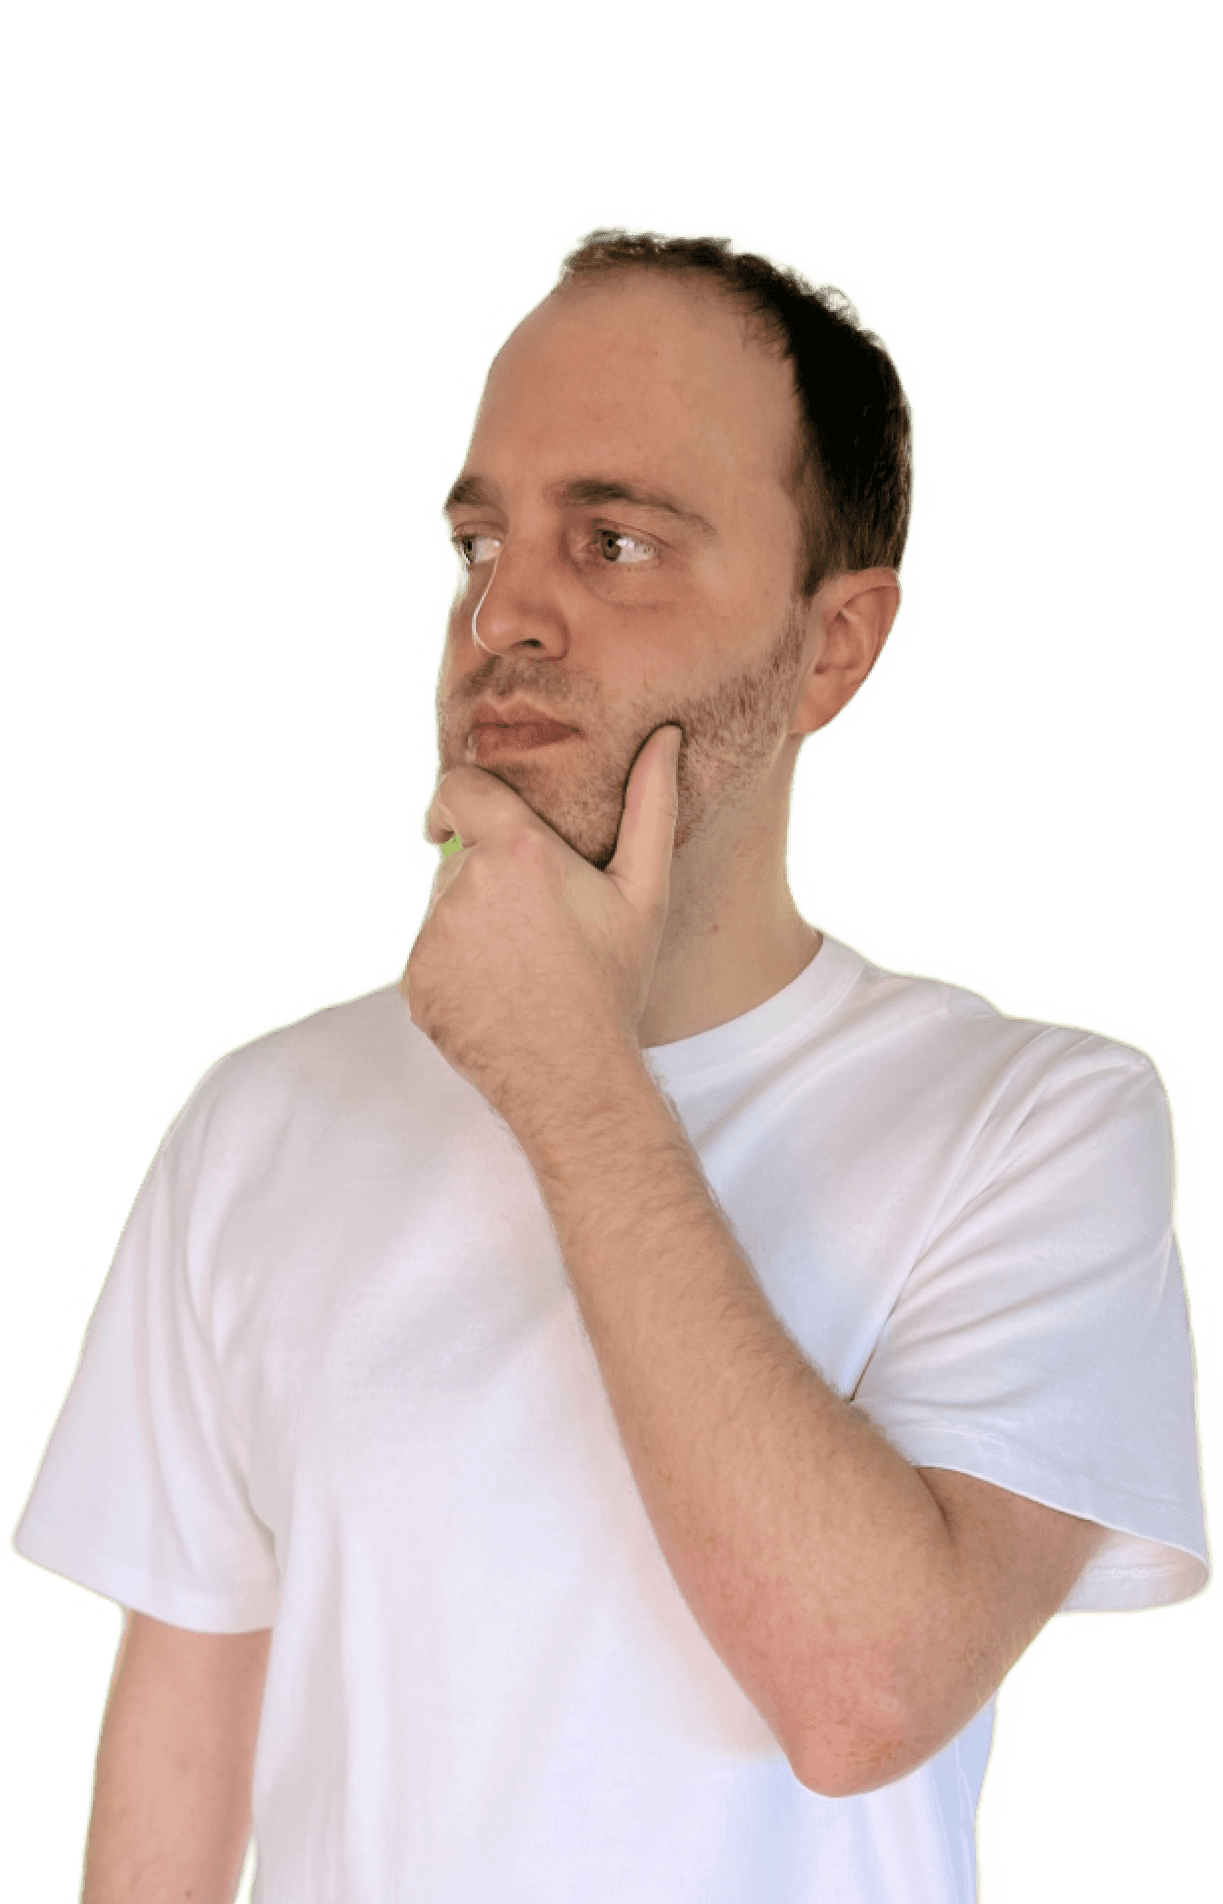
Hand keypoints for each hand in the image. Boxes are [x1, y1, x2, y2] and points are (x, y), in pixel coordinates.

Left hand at [400, 724, 681, 1123]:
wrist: (574, 1076)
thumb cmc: (614, 983)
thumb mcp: (644, 894)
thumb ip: (650, 805)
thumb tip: (664, 735)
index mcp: (518, 850)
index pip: (458, 788)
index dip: (458, 798)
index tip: (462, 817)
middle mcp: (465, 884)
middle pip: (457, 860)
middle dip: (485, 880)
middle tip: (535, 928)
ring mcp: (433, 937)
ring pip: (443, 913)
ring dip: (471, 929)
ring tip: (521, 969)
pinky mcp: (414, 983)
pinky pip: (428, 960)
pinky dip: (454, 974)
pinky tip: (498, 997)